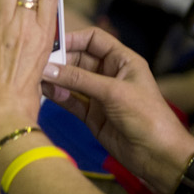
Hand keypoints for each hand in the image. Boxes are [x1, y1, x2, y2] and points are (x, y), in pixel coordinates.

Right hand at [45, 25, 193, 193]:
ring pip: (70, 80)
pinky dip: (57, 95)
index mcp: (122, 61)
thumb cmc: (147, 116)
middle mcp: (108, 74)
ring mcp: (98, 94)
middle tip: (38, 63)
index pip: (93, 39)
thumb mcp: (113, 92)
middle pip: (77, 59)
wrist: (158, 155)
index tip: (51, 42)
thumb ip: (79, 80)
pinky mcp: (90, 113)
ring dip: (55, 78)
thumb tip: (47, 69)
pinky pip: (69, 99)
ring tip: (35, 77)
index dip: (73, 38)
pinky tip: (44, 92)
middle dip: (59, 60)